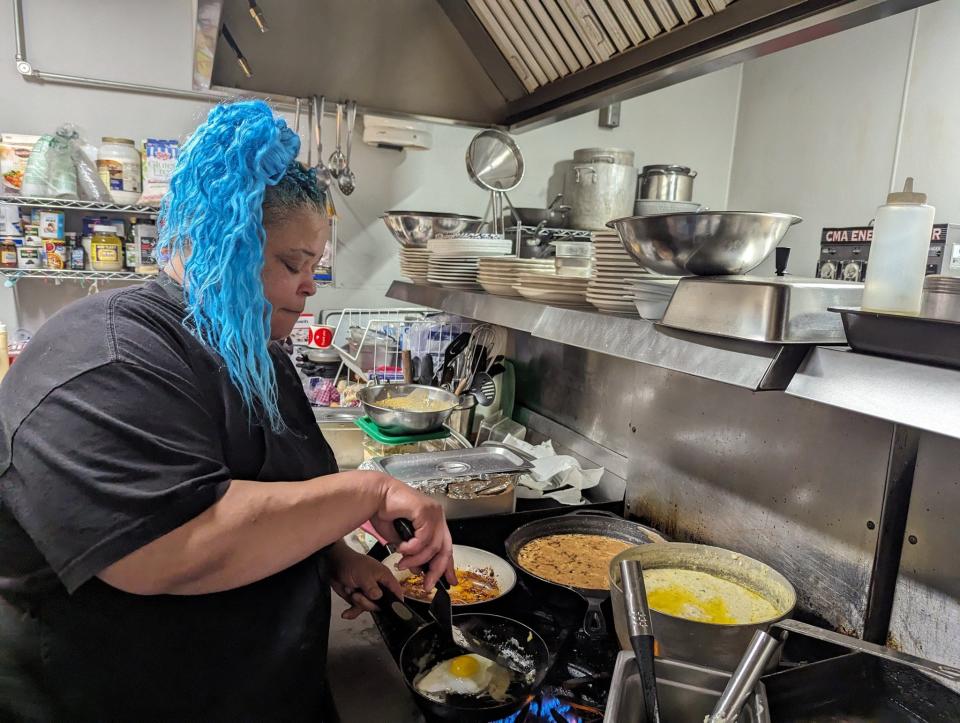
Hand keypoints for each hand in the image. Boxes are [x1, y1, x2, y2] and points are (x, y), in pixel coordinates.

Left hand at [328, 543, 403, 619]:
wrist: (334, 564)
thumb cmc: (351, 564)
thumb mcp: (363, 575)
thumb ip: (372, 587)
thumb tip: (378, 597)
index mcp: (384, 577)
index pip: (396, 590)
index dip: (397, 601)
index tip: (394, 610)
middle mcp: (378, 586)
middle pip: (381, 603)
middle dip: (368, 603)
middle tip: (357, 595)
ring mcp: (368, 593)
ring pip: (369, 607)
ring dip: (359, 604)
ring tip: (352, 594)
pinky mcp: (358, 598)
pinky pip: (358, 609)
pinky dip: (352, 612)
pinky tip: (346, 613)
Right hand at [369, 475, 455, 590]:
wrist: (374, 496)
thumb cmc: (384, 513)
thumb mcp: (401, 541)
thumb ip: (412, 554)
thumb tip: (419, 569)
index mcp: (433, 521)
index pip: (446, 546)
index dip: (447, 566)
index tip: (449, 581)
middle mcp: (437, 515)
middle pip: (445, 549)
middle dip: (436, 570)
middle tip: (427, 584)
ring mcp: (433, 512)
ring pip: (433, 546)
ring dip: (417, 559)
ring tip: (403, 563)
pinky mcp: (426, 510)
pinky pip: (424, 538)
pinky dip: (412, 548)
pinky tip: (402, 548)